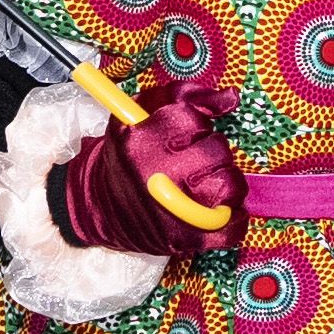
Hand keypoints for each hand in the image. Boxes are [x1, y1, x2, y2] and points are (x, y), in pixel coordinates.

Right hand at [51, 81, 244, 254]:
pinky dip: (234, 220)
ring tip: (212, 183)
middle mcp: (156, 172)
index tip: (191, 134)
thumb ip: (186, 95)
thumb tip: (231, 98)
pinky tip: (223, 212)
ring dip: (229, 183)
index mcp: (142, 138)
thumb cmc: (129, 153)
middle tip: (202, 160)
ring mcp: (170, 208)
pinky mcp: (181, 238)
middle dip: (215, 153)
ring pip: (228, 186)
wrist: (99, 204)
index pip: (194, 119)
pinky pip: (228, 228)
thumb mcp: (142, 111)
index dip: (199, 125)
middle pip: (216, 151)